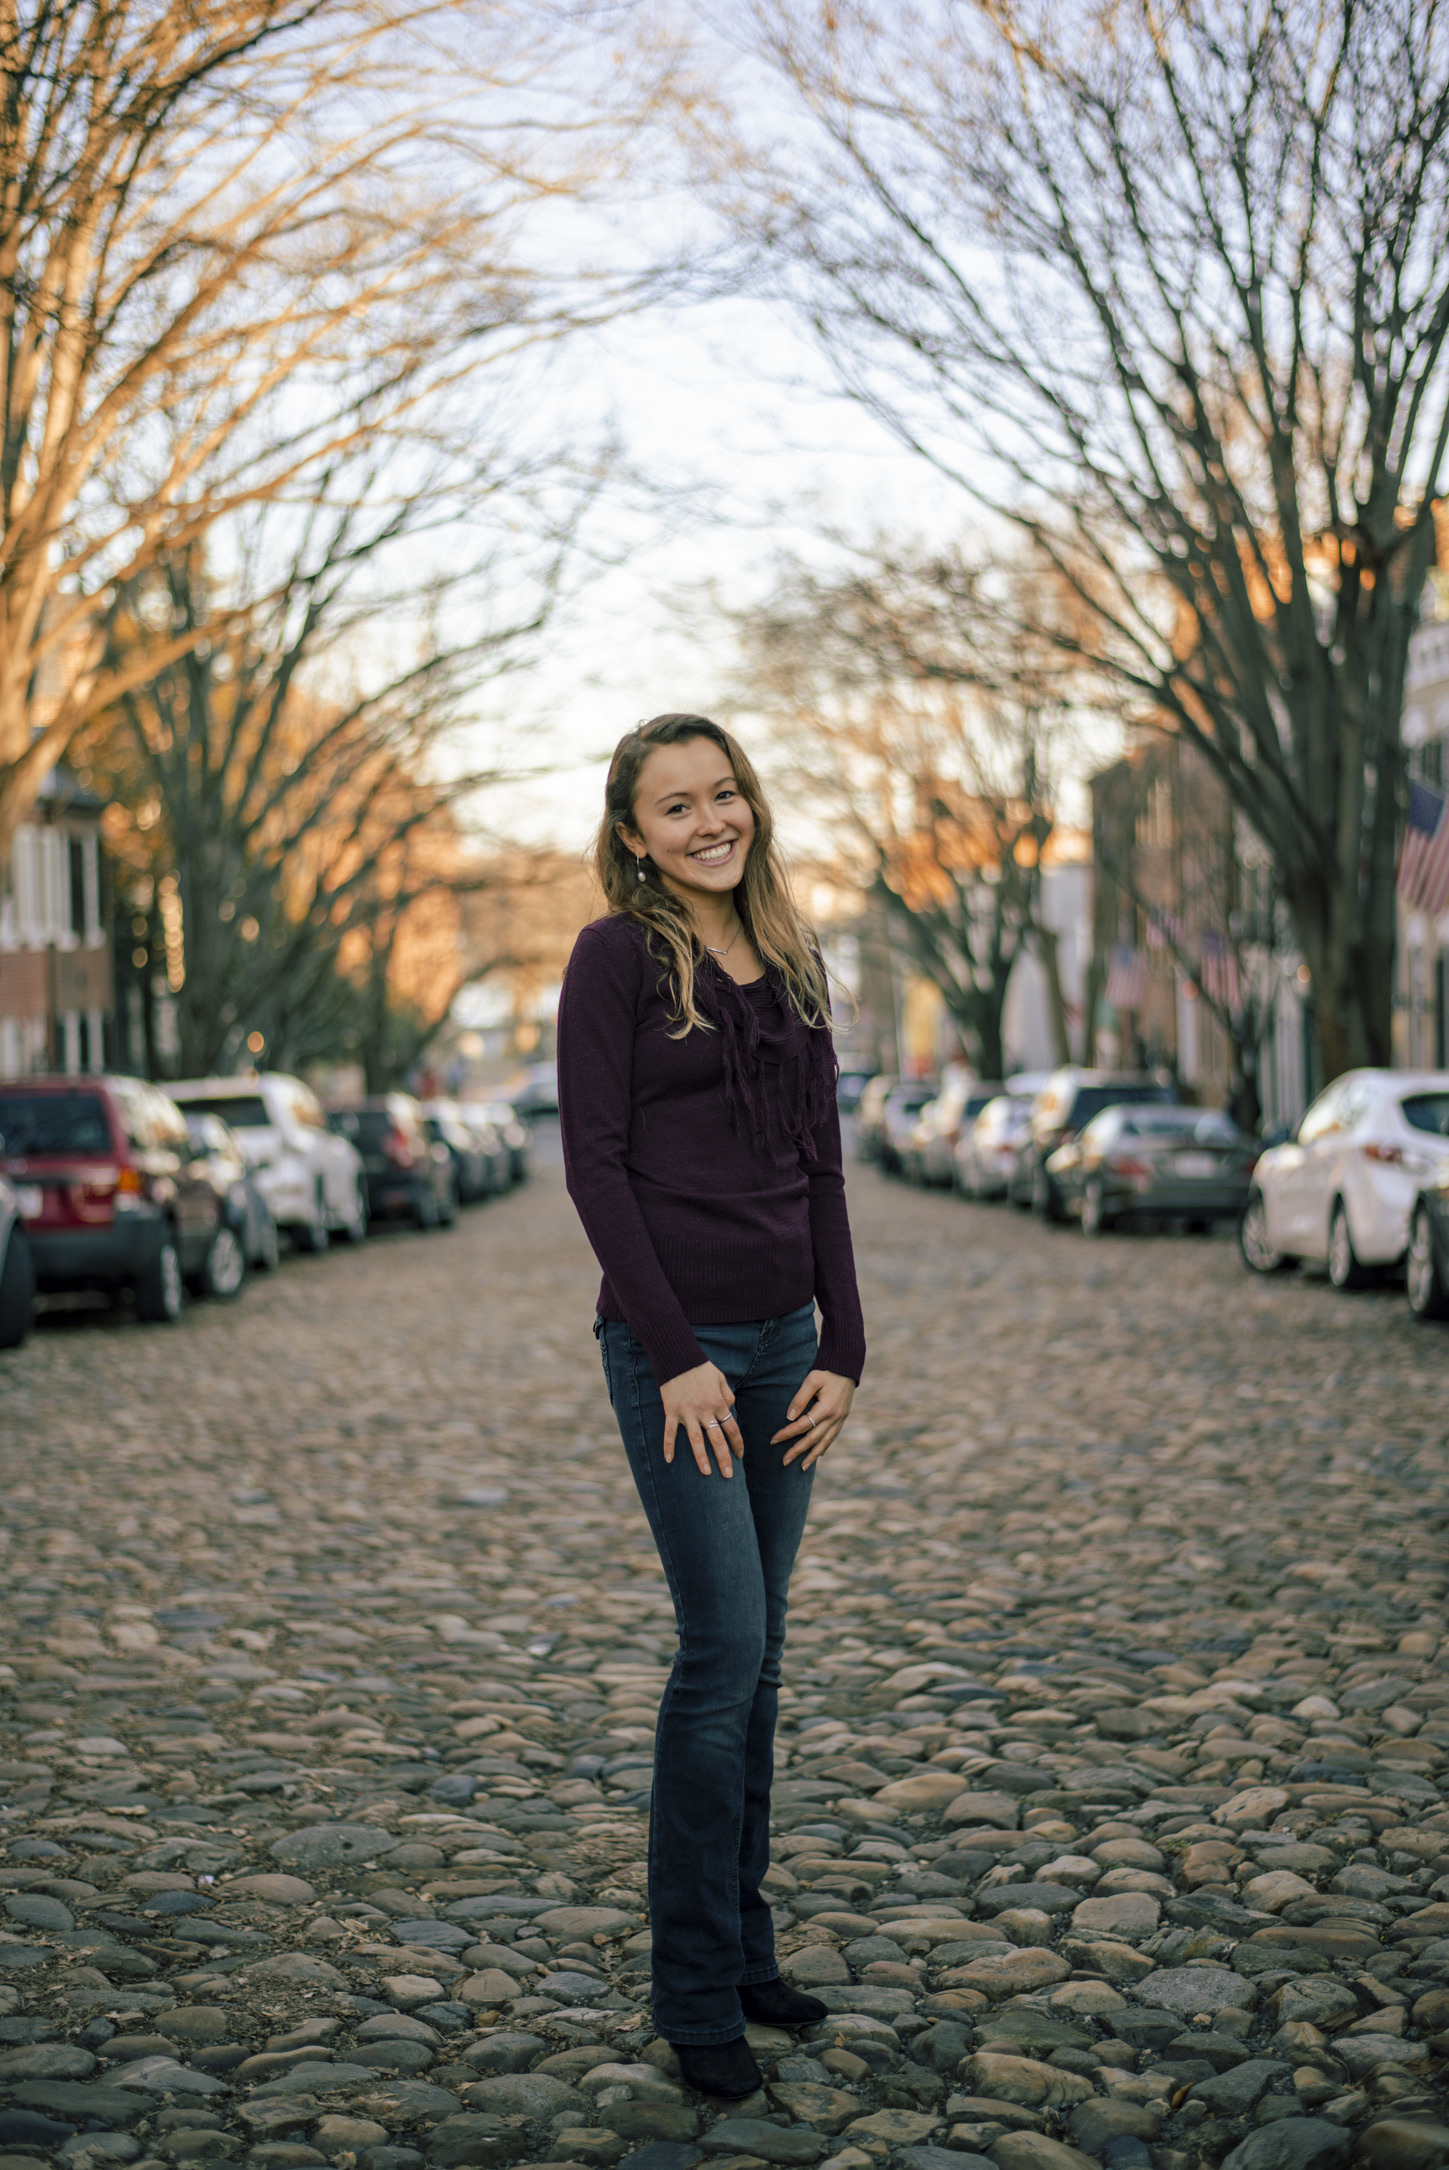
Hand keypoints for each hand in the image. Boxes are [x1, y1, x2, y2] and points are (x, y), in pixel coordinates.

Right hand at [660, 1360, 743, 1476]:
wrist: (678, 1357)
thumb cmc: (700, 1367)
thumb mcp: (720, 1378)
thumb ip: (728, 1395)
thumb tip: (731, 1409)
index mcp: (719, 1403)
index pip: (731, 1428)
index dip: (737, 1444)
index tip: (739, 1456)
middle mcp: (705, 1411)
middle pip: (717, 1439)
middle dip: (724, 1458)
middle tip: (728, 1475)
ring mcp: (687, 1412)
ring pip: (696, 1440)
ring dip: (702, 1458)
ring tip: (707, 1473)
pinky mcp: (672, 1411)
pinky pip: (670, 1432)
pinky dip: (668, 1446)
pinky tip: (669, 1460)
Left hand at [773, 1369, 853, 1468]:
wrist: (847, 1366)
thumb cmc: (827, 1370)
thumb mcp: (812, 1380)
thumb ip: (800, 1398)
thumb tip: (789, 1417)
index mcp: (826, 1408)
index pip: (802, 1426)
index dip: (787, 1434)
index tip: (774, 1440)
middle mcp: (834, 1417)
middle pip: (813, 1439)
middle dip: (797, 1451)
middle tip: (784, 1461)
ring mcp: (840, 1419)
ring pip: (825, 1442)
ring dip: (812, 1455)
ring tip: (802, 1467)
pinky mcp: (842, 1418)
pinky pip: (833, 1436)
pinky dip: (824, 1446)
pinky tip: (819, 1454)